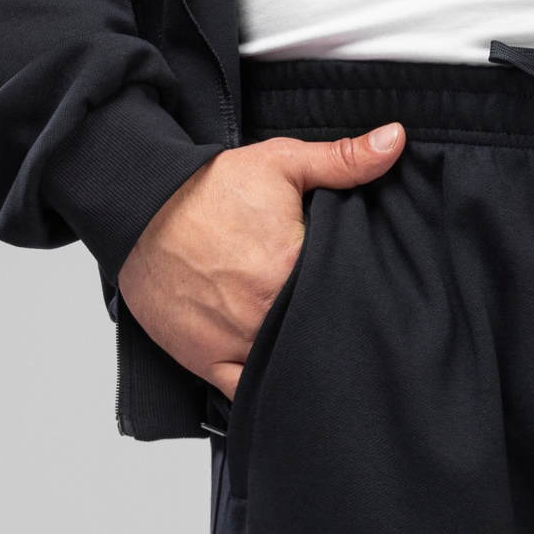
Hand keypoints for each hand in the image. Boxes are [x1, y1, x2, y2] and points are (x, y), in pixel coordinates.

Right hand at [117, 124, 406, 396]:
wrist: (138, 207)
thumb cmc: (205, 189)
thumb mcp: (280, 163)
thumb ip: (343, 160)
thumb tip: (395, 140)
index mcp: (292, 269)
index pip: (347, 297)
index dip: (357, 296)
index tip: (358, 292)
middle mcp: (266, 313)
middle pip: (318, 335)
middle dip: (329, 328)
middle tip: (331, 317)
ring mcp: (237, 342)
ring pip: (287, 366)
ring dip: (300, 360)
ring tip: (309, 345)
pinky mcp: (208, 361)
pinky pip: (246, 392)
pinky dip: (264, 388)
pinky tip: (279, 377)